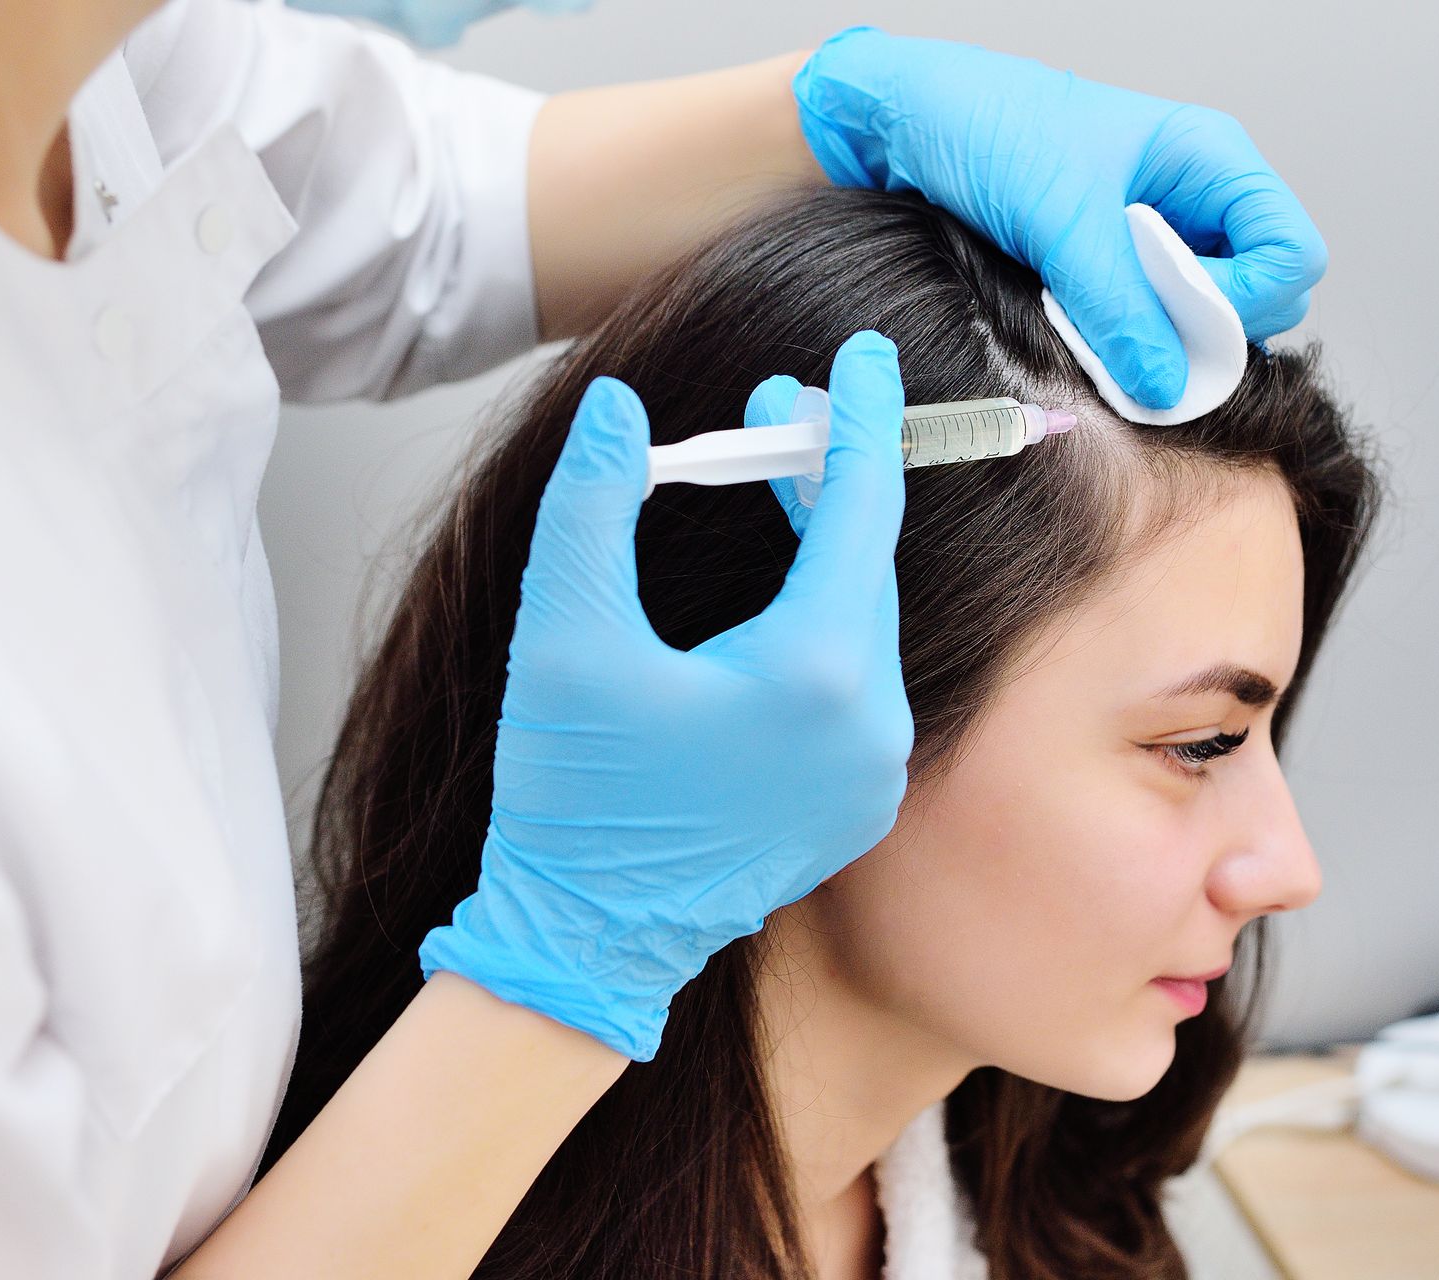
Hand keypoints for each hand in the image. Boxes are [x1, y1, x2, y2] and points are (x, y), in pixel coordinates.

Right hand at [418, 332, 912, 1060]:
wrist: (585, 941)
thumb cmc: (572, 798)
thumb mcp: (564, 636)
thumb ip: (591, 504)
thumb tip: (615, 407)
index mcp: (815, 673)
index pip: (860, 508)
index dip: (856, 419)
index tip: (863, 354)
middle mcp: (873, 723)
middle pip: (865, 562)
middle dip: (825, 477)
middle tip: (775, 413)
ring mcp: (874, 772)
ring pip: (861, 621)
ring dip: (824, 550)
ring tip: (771, 488)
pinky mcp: (858, 803)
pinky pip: (857, 681)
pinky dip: (824, 621)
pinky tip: (774, 594)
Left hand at [793, 27, 1326, 408]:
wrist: (905, 122)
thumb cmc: (987, 126)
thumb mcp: (1058, 219)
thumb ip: (1117, 304)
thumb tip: (1166, 382)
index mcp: (1209, 160)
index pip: (1292, 253)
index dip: (1251, 300)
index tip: (1184, 320)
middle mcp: (1192, 200)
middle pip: (1258, 297)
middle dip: (1204, 330)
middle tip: (1130, 332)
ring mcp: (1151, 237)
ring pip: (1194, 319)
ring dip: (1154, 339)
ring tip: (1087, 320)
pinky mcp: (1106, 267)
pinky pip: (1140, 322)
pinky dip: (1116, 339)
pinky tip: (1070, 325)